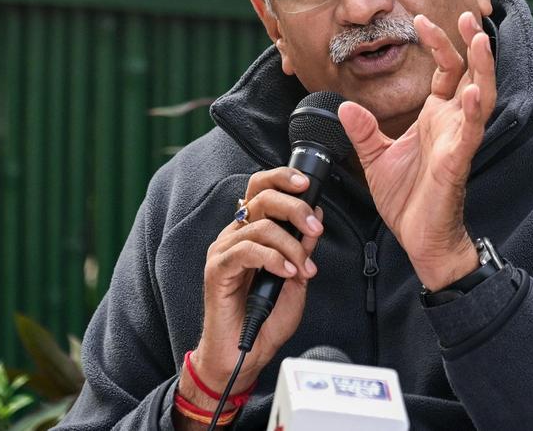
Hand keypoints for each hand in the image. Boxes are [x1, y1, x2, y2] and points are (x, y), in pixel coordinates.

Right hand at [186, 168, 324, 401]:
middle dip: (294, 207)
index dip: (282, 179)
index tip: (308, 184)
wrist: (244, 353)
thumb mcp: (296, 277)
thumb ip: (303, 247)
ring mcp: (223, 250)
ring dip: (290, 246)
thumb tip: (315, 216)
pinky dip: (273, 259)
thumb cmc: (266, 318)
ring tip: (302, 268)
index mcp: (251, 231)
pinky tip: (286, 273)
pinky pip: (247, 250)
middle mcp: (235, 235)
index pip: (261, 189)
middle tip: (315, 227)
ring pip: (260, 226)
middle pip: (261, 197)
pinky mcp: (217, 269)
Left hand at [338, 11, 495, 289]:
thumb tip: (345, 106)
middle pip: (469, 74)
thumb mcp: (375, 159)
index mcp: (435, 118)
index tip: (422, 19)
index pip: (445, 71)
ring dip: (483, 69)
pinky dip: (471, 112)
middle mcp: (451, 124)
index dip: (439, 44)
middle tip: (468, 15)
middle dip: (471, 45)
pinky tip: (471, 91)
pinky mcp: (457, 163)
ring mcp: (458, 142)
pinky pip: (469, 134)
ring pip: (480, 97)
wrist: (418, 240)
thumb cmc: (407, 200)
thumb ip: (363, 131)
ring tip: (481, 41)